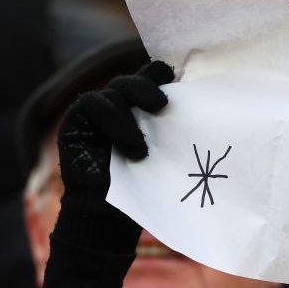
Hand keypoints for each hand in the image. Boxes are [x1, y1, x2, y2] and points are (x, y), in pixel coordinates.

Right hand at [54, 61, 173, 252]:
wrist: (111, 216)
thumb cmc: (145, 186)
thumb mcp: (167, 154)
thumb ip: (178, 131)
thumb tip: (212, 114)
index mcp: (140, 110)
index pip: (150, 78)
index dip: (159, 72)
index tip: (174, 75)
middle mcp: (118, 106)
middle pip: (132, 81)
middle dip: (147, 86)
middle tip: (162, 105)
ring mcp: (95, 112)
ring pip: (115, 91)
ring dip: (130, 115)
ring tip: (142, 150)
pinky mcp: (76, 121)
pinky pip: (94, 103)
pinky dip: (113, 120)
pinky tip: (127, 146)